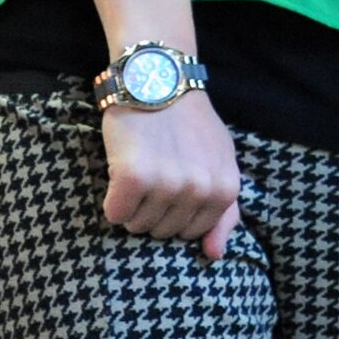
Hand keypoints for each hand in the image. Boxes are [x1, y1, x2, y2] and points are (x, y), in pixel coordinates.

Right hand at [99, 90, 241, 260]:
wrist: (160, 83)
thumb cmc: (190, 127)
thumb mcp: (220, 163)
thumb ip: (223, 210)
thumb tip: (215, 255)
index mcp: (226, 189)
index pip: (192, 233)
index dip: (175, 213)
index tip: (172, 185)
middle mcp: (200, 190)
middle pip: (162, 232)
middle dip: (153, 209)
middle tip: (155, 173)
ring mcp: (169, 185)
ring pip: (137, 226)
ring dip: (132, 204)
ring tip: (141, 169)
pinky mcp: (134, 178)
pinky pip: (115, 214)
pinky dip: (112, 199)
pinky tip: (121, 171)